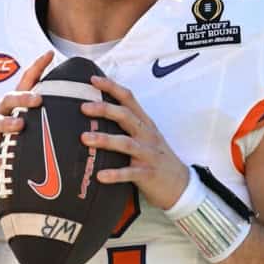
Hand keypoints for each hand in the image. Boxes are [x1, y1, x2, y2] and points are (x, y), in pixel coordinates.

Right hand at [0, 51, 53, 190]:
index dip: (37, 66)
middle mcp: (1, 112)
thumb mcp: (25, 123)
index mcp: (14, 105)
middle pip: (10, 99)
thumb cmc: (9, 139)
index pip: (25, 81)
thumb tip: (75, 106)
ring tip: (20, 125)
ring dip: (9, 123)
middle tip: (38, 99)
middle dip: (23, 97)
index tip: (50, 54)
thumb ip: (43, 113)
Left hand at [80, 75, 189, 210]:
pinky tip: (100, 175)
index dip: (112, 87)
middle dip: (105, 109)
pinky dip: (115, 174)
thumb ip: (127, 124)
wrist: (181, 184)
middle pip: (126, 116)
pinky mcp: (148, 174)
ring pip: (126, 143)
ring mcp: (148, 154)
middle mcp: (147, 135)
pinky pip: (130, 173)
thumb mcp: (146, 136)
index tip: (93, 79)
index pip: (129, 99)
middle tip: (83, 107)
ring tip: (85, 138)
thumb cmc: (156, 157)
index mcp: (145, 123)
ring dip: (105, 139)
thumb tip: (97, 111)